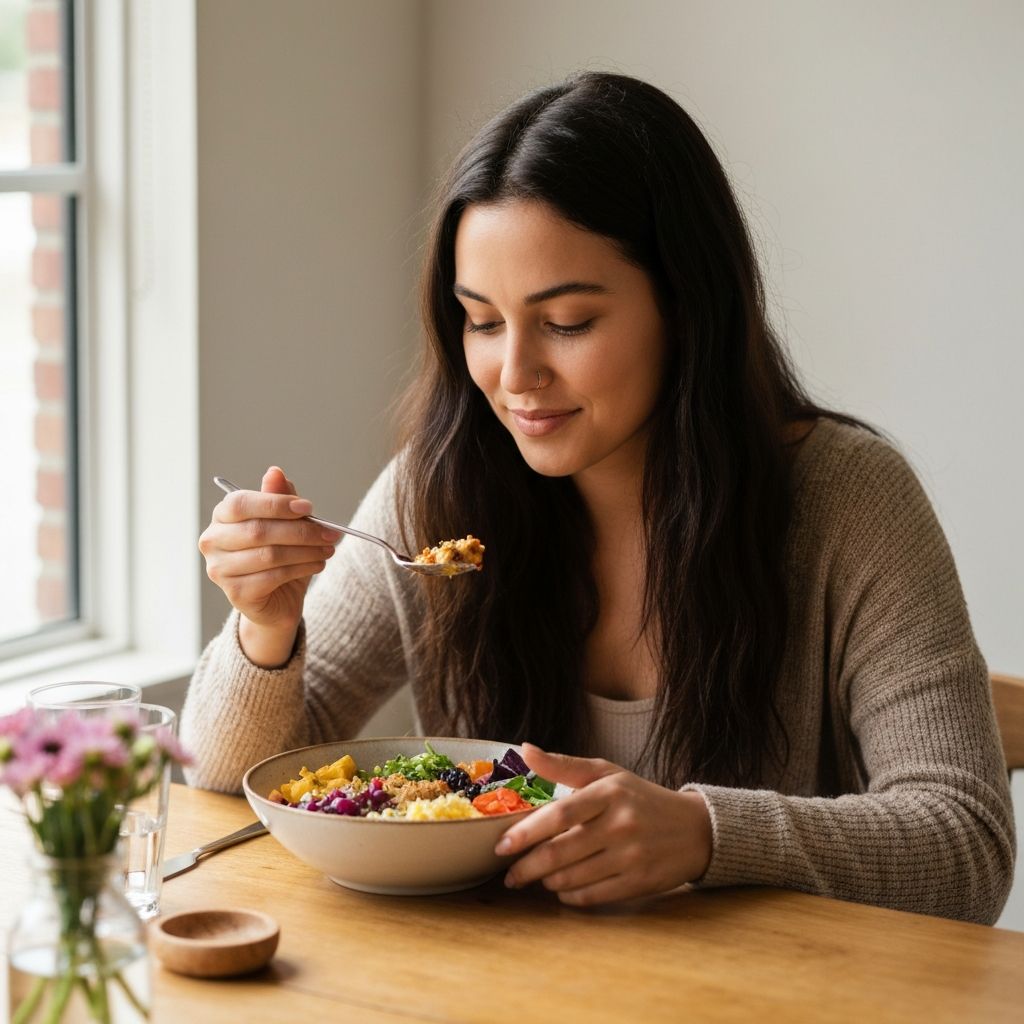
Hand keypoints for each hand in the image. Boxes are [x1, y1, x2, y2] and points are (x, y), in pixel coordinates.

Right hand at [198, 466, 340, 663]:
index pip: (242, 503)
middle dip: (301, 530)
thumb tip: (275, 472)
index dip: (277, 504)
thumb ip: (278, 498)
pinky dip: (302, 568)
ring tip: (328, 549)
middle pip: (258, 530)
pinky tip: (318, 565)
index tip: (309, 508)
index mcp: (222, 516)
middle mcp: (213, 541)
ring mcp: (220, 569)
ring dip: (307, 551)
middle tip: (330, 532)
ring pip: (269, 554)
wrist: (276, 599)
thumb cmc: (278, 555)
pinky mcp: (236, 593)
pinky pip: (273, 577)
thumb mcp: (284, 522)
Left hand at [495, 743, 711, 906]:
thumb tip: (524, 749)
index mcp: (608, 792)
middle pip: (560, 852)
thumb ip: (564, 765)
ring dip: (547, 881)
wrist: (694, 829)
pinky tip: (563, 889)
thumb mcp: (606, 774)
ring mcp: (632, 855)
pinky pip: (593, 896)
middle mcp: (620, 824)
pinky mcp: (641, 882)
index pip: (559, 815)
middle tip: (510, 875)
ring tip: (539, 877)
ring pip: (573, 877)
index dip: (526, 832)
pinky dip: (571, 896)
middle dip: (527, 867)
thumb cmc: (640, 798)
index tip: (502, 845)